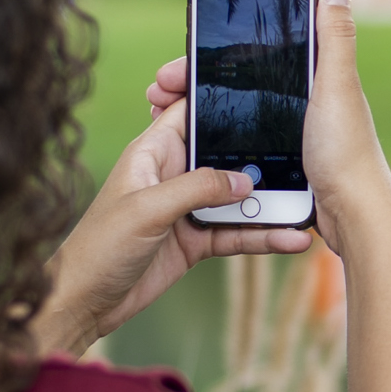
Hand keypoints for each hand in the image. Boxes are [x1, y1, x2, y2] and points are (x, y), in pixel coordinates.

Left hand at [34, 92, 312, 358]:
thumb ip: (196, 189)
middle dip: (260, 154)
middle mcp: (173, 175)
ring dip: (269, 202)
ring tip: (306, 206)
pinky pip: (236, 232)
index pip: (191, 111)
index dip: (221, 98)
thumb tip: (245, 180)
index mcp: (153, 152)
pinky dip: (262, 236)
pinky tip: (290, 239)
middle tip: (303, 154)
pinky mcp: (196, 240)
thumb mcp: (147, 210)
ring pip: (237, 198)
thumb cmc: (99, 247)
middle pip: (225, 154)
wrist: (85, 302)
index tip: (262, 89)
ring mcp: (187, 209)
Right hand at [146, 0, 390, 257]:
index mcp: (311, 79)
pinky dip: (207, 145)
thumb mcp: (336, 85)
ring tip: (159, 116)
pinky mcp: (279, 167)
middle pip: (232, 85)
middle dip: (191, 83)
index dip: (211, 52)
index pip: (249, 54)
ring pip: (228, 117)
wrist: (352, 217)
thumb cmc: (347, 152)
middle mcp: (297, 104)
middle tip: (156, 90)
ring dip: (191, 114)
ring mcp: (286, 137)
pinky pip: (235, 148)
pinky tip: (185, 149)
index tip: (178, 59)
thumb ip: (333, 36)